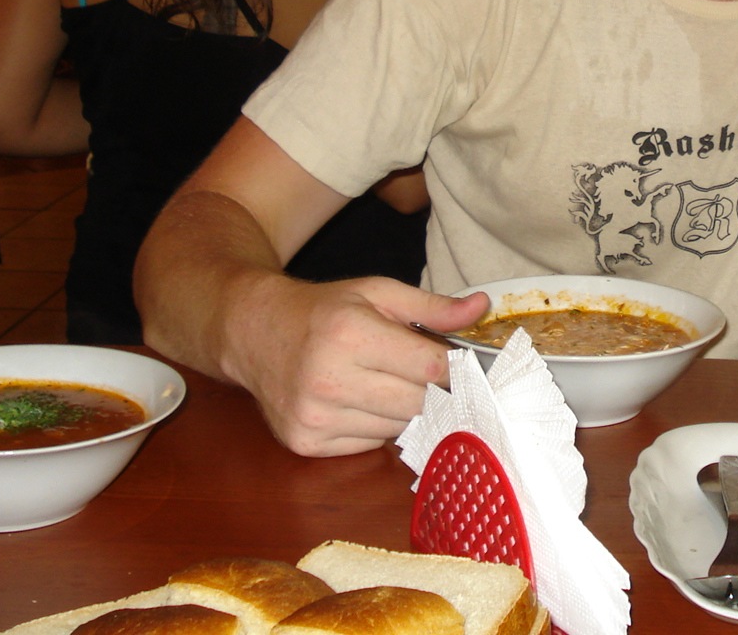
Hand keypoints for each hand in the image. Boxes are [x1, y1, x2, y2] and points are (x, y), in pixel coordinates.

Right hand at [226, 277, 487, 456]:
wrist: (255, 333)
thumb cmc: (324, 310)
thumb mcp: (378, 292)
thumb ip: (433, 307)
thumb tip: (482, 307)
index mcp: (351, 334)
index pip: (430, 366)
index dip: (457, 368)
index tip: (467, 366)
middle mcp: (328, 379)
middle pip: (418, 403)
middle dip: (434, 390)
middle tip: (432, 376)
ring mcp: (314, 417)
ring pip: (397, 429)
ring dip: (406, 411)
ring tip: (389, 383)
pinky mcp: (305, 443)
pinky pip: (369, 445)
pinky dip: (377, 427)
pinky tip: (363, 402)